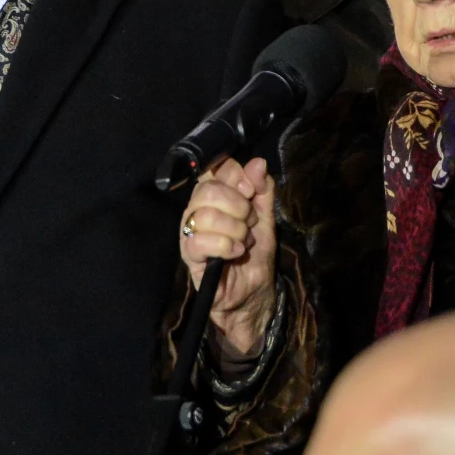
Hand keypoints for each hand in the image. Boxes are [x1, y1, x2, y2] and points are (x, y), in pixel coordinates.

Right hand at [179, 157, 277, 355]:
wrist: (253, 291)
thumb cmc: (254, 253)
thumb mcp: (265, 217)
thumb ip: (262, 189)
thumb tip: (258, 163)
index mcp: (212, 196)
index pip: (214, 169)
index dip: (235, 176)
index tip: (250, 192)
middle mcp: (196, 210)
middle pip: (208, 190)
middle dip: (238, 206)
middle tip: (249, 223)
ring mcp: (190, 233)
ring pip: (205, 215)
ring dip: (235, 229)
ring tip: (244, 242)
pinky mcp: (189, 256)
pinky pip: (200, 241)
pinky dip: (225, 246)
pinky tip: (236, 253)